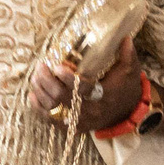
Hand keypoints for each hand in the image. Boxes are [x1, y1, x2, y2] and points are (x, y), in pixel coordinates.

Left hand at [30, 36, 147, 134]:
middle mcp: (91, 112)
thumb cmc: (125, 87)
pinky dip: (39, 108)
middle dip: (47, 82)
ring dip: (40, 93)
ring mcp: (80, 122)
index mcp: (104, 96)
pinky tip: (33, 95)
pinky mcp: (72, 127)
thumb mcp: (130, 70)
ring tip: (34, 77)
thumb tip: (125, 36)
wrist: (125, 112)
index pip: (82, 89)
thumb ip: (127, 54)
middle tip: (40, 68)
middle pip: (62, 99)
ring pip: (53, 110)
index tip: (57, 66)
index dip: (67, 78)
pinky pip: (51, 121)